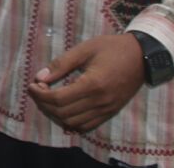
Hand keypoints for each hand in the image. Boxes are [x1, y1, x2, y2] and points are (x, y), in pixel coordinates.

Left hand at [28, 34, 145, 132]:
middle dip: (44, 104)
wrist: (142, 56)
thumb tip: (40, 77)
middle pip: (63, 113)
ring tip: (47, 98)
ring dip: (55, 113)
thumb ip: (61, 64)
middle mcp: (100, 102)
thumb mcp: (84, 49)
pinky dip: (71, 121)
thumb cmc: (112, 48)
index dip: (40, 94)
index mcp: (93, 84)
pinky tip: (63, 108)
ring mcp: (107, 110)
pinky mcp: (111, 112)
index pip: (59, 99)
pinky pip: (87, 125)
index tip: (32, 85)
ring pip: (73, 122)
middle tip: (37, 90)